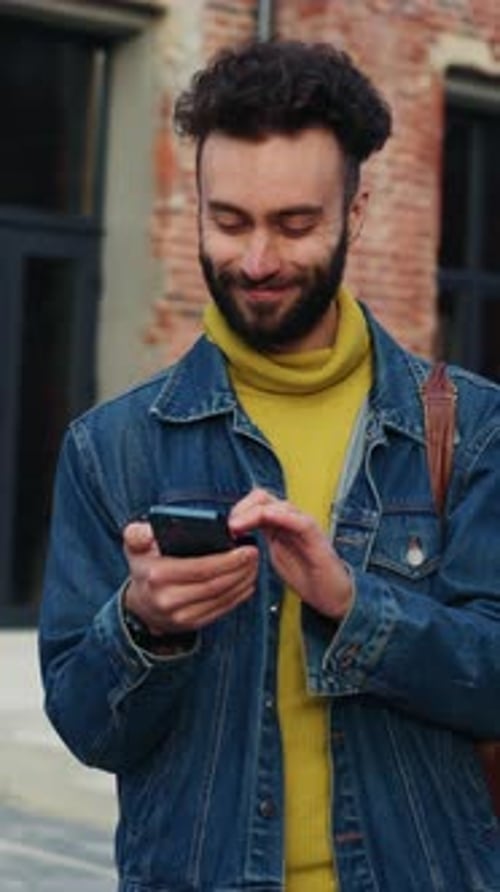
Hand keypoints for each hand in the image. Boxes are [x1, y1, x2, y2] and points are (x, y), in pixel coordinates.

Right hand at [122, 522, 258, 633]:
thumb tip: (147, 533)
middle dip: (239, 569)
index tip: (246, 548)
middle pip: (214, 584)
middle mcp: (167, 599)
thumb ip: (136, 534)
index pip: (200, 568)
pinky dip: (238, 595)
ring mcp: (180, 616)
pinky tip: (246, 581)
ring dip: (242, 581)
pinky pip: (221, 609)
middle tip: (255, 554)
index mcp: (156, 576)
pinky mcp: (192, 624)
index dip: (227, 560)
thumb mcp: (134, 546)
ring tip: (254, 565)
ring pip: (221, 597)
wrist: (141, 603)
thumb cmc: (145, 566)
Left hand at [228, 489, 352, 620]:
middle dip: (242, 508)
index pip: (256, 503)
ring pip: (278, 504)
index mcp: (280, 524)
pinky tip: (267, 518)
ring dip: (254, 512)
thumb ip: (257, 543)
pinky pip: (299, 520)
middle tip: (230, 525)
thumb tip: (234, 537)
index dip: (238, 509)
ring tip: (238, 525)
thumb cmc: (307, 577)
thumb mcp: (273, 557)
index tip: (226, 526)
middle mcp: (291, 520)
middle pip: (264, 497)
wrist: (332, 595)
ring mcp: (304, 526)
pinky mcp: (315, 536)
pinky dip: (281, 516)